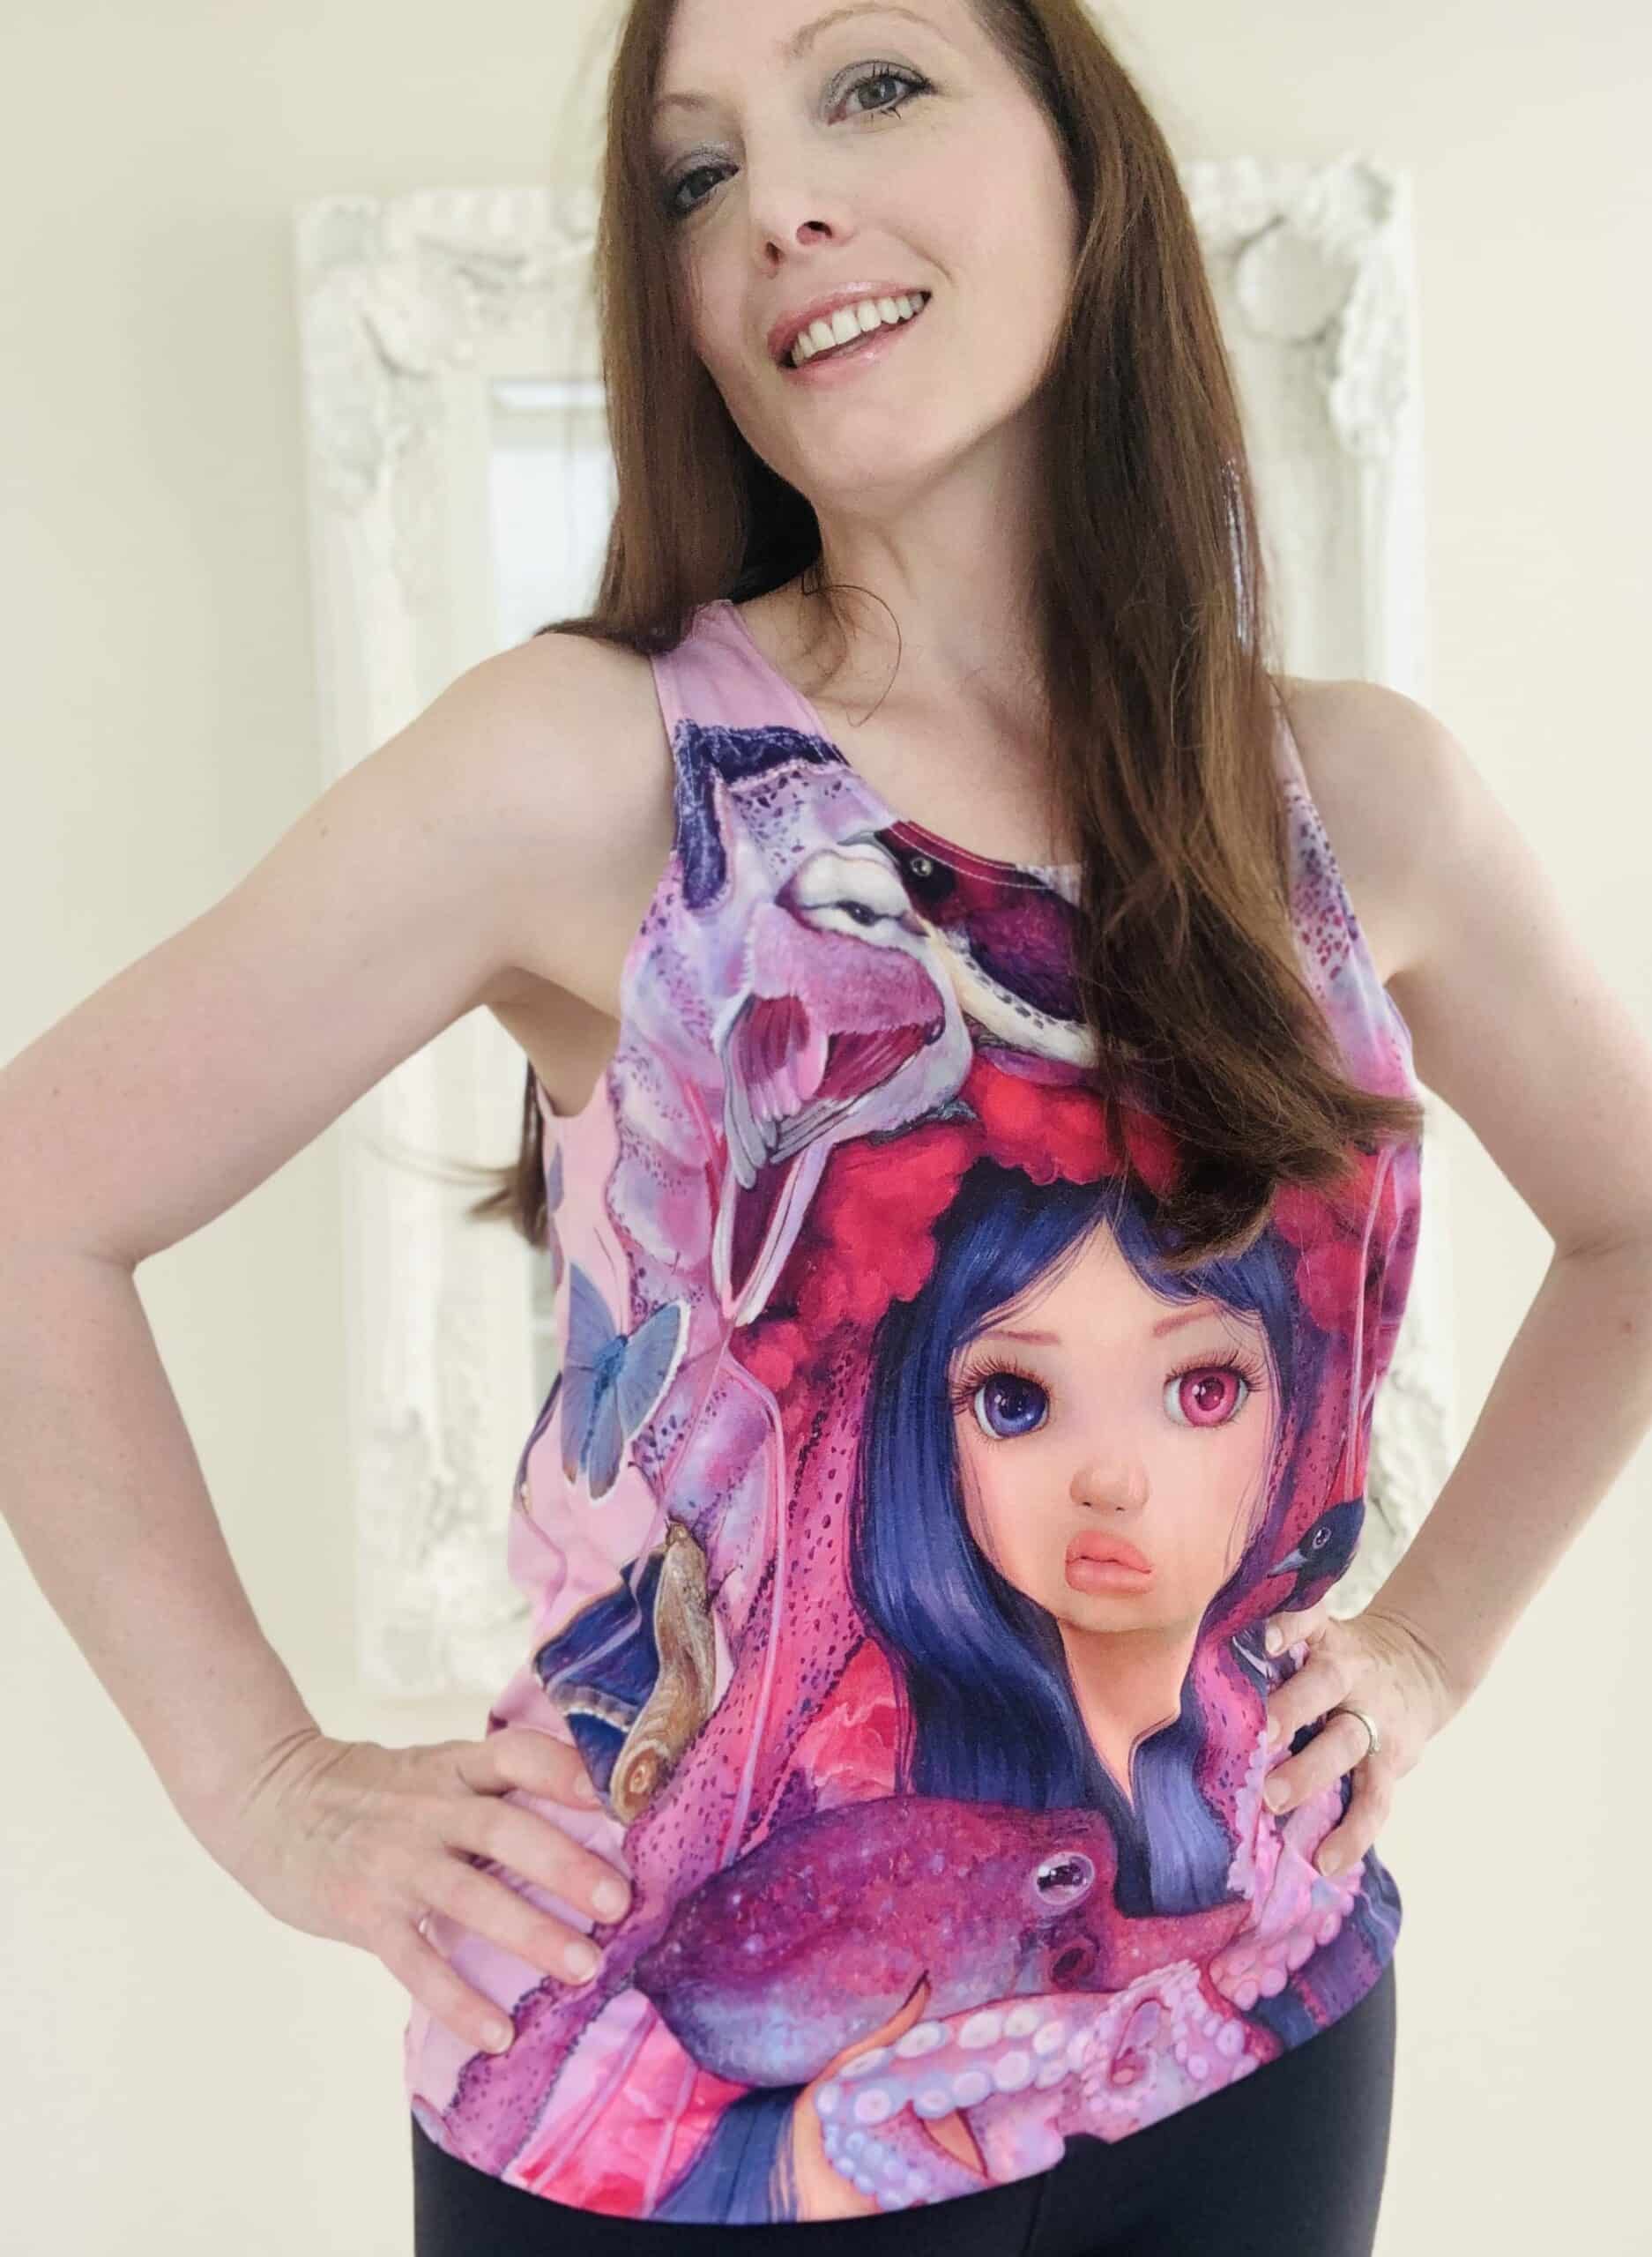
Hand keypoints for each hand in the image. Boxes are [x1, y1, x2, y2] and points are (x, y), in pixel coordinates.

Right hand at [189, 1727, 633, 2059]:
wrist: (269, 1800)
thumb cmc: (368, 1791)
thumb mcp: (430, 1767)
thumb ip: (490, 1787)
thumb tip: (586, 1810)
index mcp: (452, 1767)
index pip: (519, 1755)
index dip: (569, 1772)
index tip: (625, 1798)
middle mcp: (429, 1809)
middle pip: (506, 1829)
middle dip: (567, 1866)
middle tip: (621, 1901)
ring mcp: (395, 1862)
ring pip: (470, 1896)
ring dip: (531, 1933)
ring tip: (585, 1967)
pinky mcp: (363, 1912)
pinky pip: (417, 1961)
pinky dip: (458, 2000)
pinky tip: (498, 2032)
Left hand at [1260, 1599, 1461, 1877]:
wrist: (1419, 1668)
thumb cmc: (1335, 1660)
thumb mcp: (1315, 1638)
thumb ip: (1271, 1649)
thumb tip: (1190, 1666)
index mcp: (1325, 1638)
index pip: (1307, 1621)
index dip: (1286, 1626)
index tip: (1259, 1638)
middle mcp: (1350, 1674)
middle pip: (1323, 1686)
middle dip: (1290, 1709)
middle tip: (1257, 1734)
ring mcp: (1374, 1719)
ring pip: (1345, 1744)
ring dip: (1310, 1772)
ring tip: (1273, 1799)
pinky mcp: (1393, 1763)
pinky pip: (1376, 1801)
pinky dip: (1352, 1834)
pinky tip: (1324, 1860)